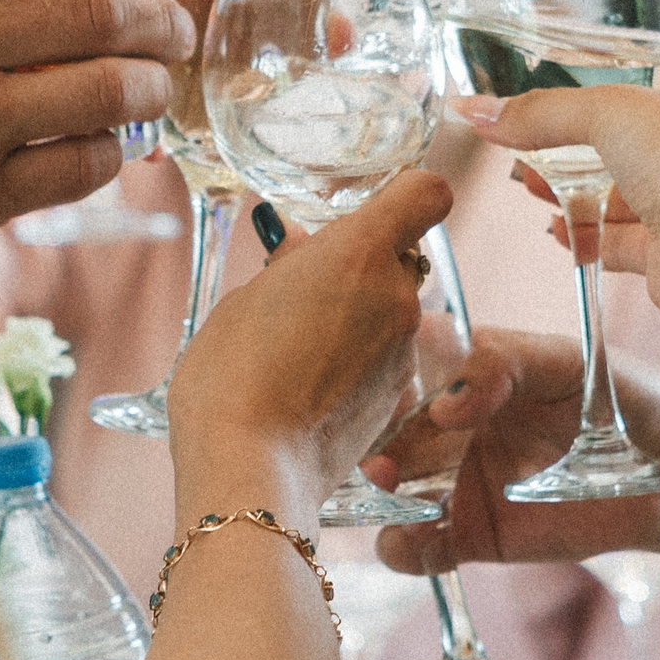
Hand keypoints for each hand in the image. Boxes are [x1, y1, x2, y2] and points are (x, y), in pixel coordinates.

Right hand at [166, 173, 453, 522]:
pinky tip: (311, 387)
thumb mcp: (245, 301)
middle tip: (306, 292)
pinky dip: (359, 364)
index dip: (406, 194)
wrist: (248, 467)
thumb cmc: (232, 375)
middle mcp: (396, 296)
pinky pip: (386, 360)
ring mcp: (404, 352)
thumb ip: (289, 266)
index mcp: (359, 252)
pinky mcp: (400, 400)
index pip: (426, 193)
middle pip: (401, 257)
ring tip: (299, 350)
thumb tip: (300, 249)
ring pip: (392, 312)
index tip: (375, 207)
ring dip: (359, 318)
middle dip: (362, 266)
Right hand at [373, 328, 659, 574]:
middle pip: (391, 431)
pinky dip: (405, 550)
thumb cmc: (632, 402)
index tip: (408, 402)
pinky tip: (412, 545)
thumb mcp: (580, 366)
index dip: (392, 377)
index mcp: (475, 366)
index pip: (410, 361)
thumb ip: (511, 364)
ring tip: (388, 507)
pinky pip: (422, 546)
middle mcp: (454, 421)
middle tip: (380, 468)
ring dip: (378, 501)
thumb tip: (447, 401)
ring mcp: (458, 479)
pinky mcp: (472, 534)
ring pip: (394, 491)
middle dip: (377, 448)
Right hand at [452, 44, 659, 373]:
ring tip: (536, 176)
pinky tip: (557, 226)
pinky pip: (628, 240)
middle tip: (572, 125)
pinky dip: (590, 233)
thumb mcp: (610, 114)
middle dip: (621, 130)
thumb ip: (542, 113)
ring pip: (644, 187)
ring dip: (590, 182)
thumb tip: (481, 112)